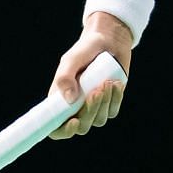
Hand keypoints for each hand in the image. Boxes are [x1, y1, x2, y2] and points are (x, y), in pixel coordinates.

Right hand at [47, 12, 130, 139]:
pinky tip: (115, 83)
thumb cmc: (85, 49)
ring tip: (106, 82)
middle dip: (90, 111)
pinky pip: (112, 111)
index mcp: (60, 100)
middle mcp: (75, 107)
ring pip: (98, 120)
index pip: (56, 128)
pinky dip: (115, 99)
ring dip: (103, 103)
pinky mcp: (109, 103)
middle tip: (96, 91)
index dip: (62, 131)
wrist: (108, 41)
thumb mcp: (72, 59)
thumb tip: (70, 100)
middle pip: (81, 127)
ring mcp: (93, 107)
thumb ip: (65, 77)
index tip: (74, 122)